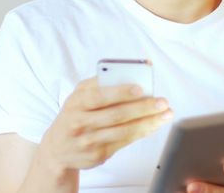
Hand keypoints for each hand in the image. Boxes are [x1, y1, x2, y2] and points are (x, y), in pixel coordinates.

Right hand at [39, 77, 172, 170]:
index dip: (120, 92)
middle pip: (116, 115)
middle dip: (143, 108)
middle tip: (163, 102)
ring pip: (124, 131)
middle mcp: (80, 123)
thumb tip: (133, 69)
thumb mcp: (78, 96)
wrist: (57, 149)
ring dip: (148, 122)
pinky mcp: (98, 155)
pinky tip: (154, 125)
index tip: (140, 88)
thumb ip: (100, 83)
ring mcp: (89, 141)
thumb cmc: (75, 114)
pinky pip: (124, 142)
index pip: (100, 96)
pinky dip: (142, 133)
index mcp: (76, 102)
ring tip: (166, 114)